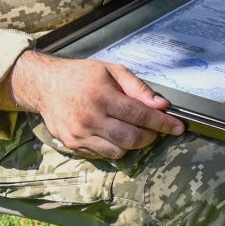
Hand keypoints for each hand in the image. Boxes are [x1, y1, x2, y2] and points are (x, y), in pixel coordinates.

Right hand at [6, 50, 185, 158]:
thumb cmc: (82, 75)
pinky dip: (115, 147)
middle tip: (156, 128)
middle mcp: (90, 118)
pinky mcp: (72, 145)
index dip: (163, 123)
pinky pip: (103, 154)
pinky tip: (113, 132)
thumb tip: (162, 105)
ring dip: (133, 143)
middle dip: (151, 136)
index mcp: (102, 97)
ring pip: (119, 151)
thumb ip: (138, 88)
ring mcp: (80, 135)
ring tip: (132, 128)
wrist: (45, 86)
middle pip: (132, 138)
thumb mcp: (112, 71)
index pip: (141, 116)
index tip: (179, 128)